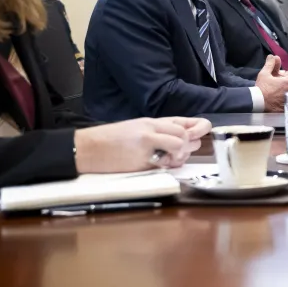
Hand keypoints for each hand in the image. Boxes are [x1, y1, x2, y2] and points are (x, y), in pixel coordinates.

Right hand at [73, 117, 209, 172]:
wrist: (86, 148)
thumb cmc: (110, 140)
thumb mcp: (135, 128)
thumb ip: (158, 132)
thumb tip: (182, 139)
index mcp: (150, 121)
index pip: (182, 121)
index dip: (198, 126)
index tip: (201, 133)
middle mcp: (151, 129)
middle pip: (185, 133)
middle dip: (190, 145)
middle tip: (181, 152)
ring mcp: (148, 143)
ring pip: (180, 145)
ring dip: (180, 155)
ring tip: (170, 159)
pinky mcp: (142, 159)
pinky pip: (166, 162)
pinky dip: (169, 165)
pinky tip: (160, 164)